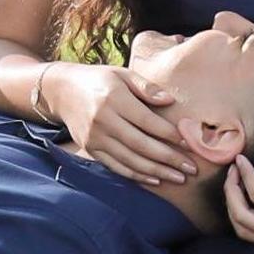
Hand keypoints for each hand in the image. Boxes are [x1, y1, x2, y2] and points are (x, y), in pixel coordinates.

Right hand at [47, 61, 197, 189]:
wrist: (61, 90)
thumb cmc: (99, 80)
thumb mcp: (122, 74)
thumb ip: (146, 87)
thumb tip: (170, 101)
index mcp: (114, 99)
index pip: (147, 121)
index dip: (169, 134)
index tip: (188, 143)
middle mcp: (103, 120)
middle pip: (141, 145)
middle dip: (169, 159)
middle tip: (191, 169)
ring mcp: (95, 137)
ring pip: (130, 160)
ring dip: (157, 171)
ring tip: (179, 178)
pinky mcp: (90, 149)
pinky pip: (116, 166)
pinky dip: (136, 175)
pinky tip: (154, 179)